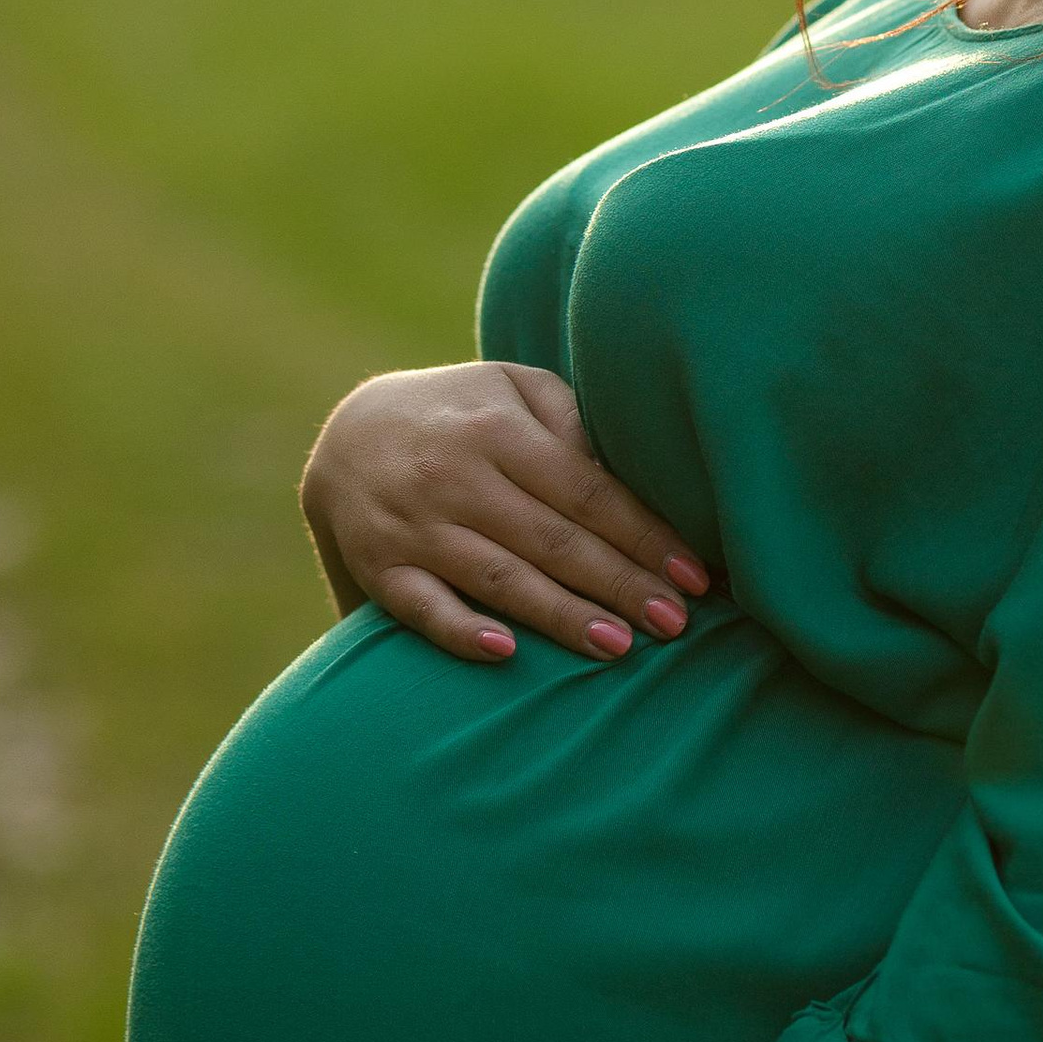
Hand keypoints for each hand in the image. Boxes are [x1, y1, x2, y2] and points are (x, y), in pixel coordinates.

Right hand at [300, 361, 710, 665]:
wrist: (349, 432)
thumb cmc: (463, 412)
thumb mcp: (513, 389)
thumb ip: (570, 422)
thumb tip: (629, 475)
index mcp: (499, 430)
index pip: (586, 490)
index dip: (643, 535)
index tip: (693, 575)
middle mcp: (456, 476)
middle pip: (553, 540)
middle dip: (620, 584)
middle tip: (675, 623)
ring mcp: (415, 525)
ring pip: (498, 577)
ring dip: (560, 615)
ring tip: (619, 646)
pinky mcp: (380, 567)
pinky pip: (421, 606)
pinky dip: (460, 629)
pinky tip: (505, 652)